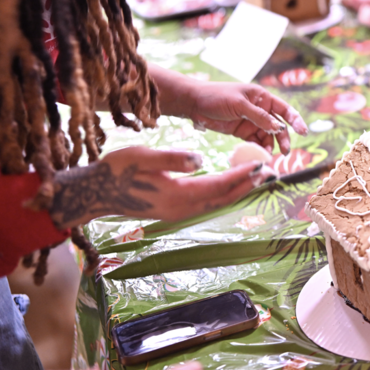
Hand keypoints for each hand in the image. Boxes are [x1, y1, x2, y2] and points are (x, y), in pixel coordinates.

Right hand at [50, 146, 267, 229]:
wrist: (96, 191)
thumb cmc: (118, 169)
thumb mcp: (142, 156)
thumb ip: (172, 159)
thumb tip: (200, 160)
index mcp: (176, 194)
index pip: (218, 185)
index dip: (242, 175)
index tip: (262, 165)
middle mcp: (181, 209)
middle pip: (224, 198)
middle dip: (249, 185)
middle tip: (272, 173)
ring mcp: (178, 213)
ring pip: (217, 204)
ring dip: (239, 191)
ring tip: (260, 179)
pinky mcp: (174, 212)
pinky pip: (207, 205)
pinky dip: (224, 196)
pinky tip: (232, 187)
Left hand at [183, 81, 308, 154]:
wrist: (193, 103)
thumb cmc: (216, 97)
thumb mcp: (239, 105)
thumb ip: (259, 116)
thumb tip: (279, 127)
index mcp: (262, 97)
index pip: (284, 109)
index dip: (295, 120)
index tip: (303, 132)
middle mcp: (260, 109)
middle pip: (278, 126)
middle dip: (282, 138)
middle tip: (284, 151)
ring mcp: (251, 121)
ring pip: (267, 136)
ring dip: (269, 146)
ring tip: (267, 156)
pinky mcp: (242, 132)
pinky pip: (255, 142)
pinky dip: (257, 149)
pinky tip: (257, 155)